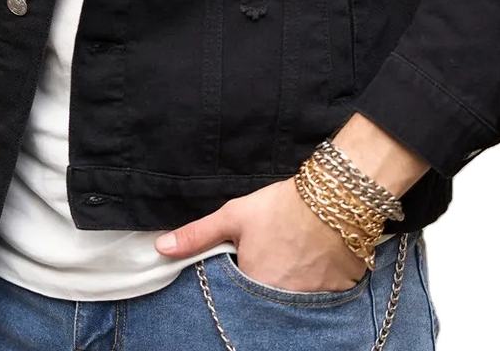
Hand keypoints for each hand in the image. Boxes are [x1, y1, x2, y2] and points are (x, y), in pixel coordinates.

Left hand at [155, 175, 368, 292]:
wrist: (336, 197)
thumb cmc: (281, 206)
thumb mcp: (234, 216)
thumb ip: (197, 235)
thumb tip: (162, 247)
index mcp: (254, 287)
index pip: (239, 298)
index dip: (242, 280)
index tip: (248, 265)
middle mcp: (283, 303)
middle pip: (266, 301)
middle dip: (266, 286)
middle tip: (274, 258)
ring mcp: (312, 302)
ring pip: (294, 302)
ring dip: (290, 286)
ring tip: (294, 259)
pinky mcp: (337, 294)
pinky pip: (322, 299)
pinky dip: (316, 285)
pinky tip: (316, 262)